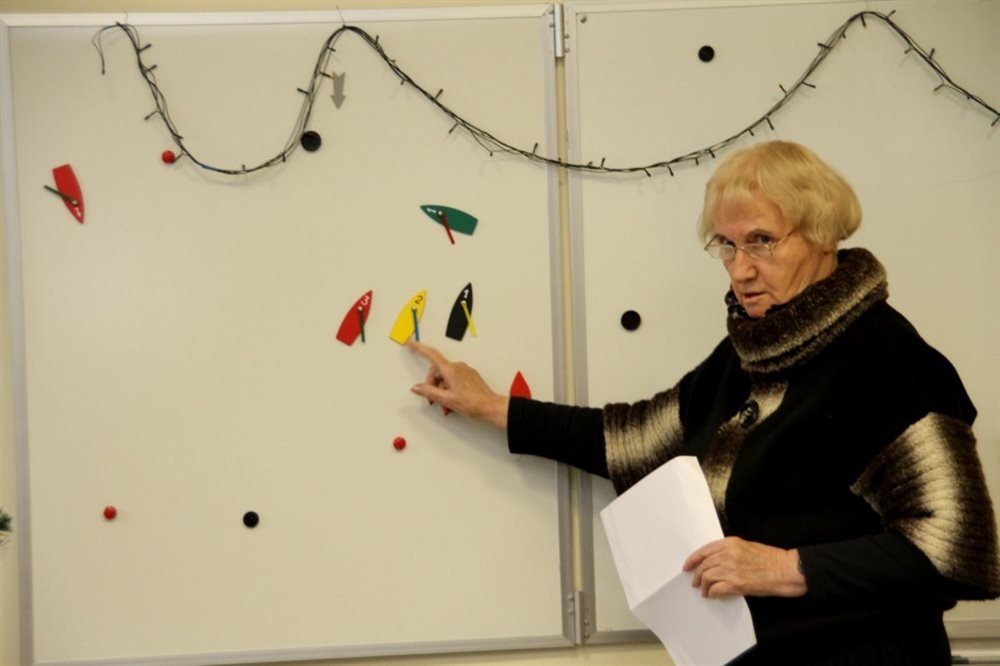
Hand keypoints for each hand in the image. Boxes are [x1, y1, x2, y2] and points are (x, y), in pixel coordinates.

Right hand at [407, 340, 508, 428]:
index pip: (431, 355)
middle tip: (433, 401)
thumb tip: (417, 388)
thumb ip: (429, 392)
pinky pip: (454, 380)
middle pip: (437, 372)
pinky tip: (452, 402)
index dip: (419, 348)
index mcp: (450, 370)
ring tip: (446, 407)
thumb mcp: (446, 399)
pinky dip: (450, 390)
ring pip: (445, 378)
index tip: (411, 343)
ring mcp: (464, 371)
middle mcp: (458, 367)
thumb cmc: (472, 403)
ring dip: (442, 392)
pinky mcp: (469, 376)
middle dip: (432, 386)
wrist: (490, 406)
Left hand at [682, 537, 805, 598]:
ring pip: (706, 578)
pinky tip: (713, 595)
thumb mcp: (746, 546)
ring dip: (703, 586)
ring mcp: (730, 569)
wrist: (784, 570)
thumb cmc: (770, 558)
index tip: (687, 566)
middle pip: (703, 565)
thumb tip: (714, 562)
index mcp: (730, 543)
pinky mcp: (736, 584)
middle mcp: (727, 554)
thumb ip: (729, 551)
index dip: (692, 560)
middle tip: (695, 582)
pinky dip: (712, 593)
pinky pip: (716, 589)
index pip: (703, 551)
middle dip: (696, 575)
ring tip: (704, 591)